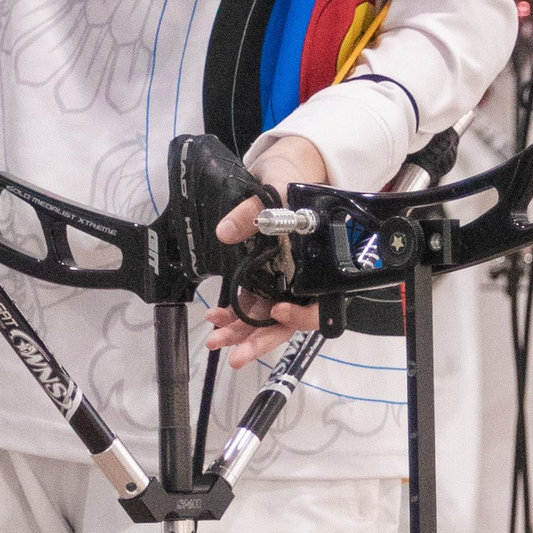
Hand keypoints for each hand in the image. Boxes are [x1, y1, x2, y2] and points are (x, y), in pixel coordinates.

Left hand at [208, 133, 326, 362]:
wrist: (286, 176)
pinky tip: (214, 316)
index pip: (316, 306)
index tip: (277, 309)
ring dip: (241, 333)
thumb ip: (254, 212)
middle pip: (286, 323)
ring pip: (266, 320)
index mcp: (318, 268)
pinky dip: (234, 315)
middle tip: (235, 356)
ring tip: (215, 340)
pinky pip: (253, 306)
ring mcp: (284, 285)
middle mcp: (303, 283)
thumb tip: (226, 231)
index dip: (298, 315)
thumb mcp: (277, 194)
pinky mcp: (266, 282)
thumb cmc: (292, 187)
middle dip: (260, 340)